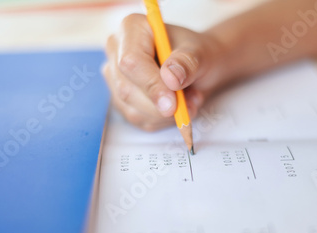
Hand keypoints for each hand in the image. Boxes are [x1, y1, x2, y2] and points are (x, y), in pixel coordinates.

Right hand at [103, 14, 225, 130]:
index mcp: (132, 29)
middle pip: (127, 89)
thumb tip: (170, 78)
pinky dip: (162, 120)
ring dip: (165, 115)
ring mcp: (115, 78)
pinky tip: (177, 107)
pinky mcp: (121, 100)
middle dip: (161, 105)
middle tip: (190, 103)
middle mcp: (117, 51)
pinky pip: (138, 120)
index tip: (172, 103)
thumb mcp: (201, 53)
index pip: (131, 62)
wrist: (199, 68)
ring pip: (132, 109)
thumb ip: (186, 63)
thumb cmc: (197, 54)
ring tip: (189, 100)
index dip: (151, 85)